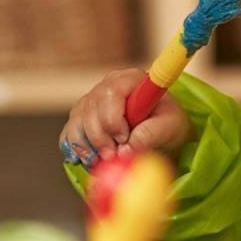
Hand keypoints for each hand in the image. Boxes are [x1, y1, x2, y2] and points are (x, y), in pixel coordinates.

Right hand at [60, 68, 191, 165]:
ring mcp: (91, 100)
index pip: (112, 92)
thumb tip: (125, 149)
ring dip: (86, 146)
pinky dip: (76, 150)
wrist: (160, 129)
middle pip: (91, 108)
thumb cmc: (168, 122)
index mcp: (130, 79)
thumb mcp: (171, 127)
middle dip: (99, 137)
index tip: (123, 138)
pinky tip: (88, 161)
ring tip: (103, 161)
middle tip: (112, 157)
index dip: (112, 118)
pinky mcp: (81, 118)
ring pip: (77, 121)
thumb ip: (152, 134)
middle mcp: (107, 85)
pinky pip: (69, 133)